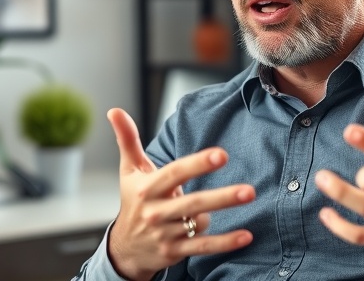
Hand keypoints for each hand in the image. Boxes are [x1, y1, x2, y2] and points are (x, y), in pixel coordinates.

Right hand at [106, 108, 254, 280]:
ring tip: (231, 200)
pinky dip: (226, 243)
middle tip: (249, 191)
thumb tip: (114, 111)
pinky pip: (203, 247)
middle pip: (194, 203)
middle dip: (222, 197)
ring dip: (216, 213)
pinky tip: (246, 236)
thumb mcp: (128, 171)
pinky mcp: (174, 252)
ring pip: (200, 222)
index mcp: (148, 188)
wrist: (124, 248)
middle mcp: (156, 212)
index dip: (198, 164)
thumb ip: (127, 139)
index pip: (175, 173)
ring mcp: (166, 234)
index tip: (221, 155)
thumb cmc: (133, 201)